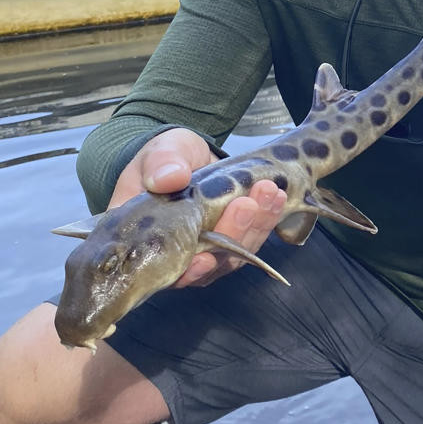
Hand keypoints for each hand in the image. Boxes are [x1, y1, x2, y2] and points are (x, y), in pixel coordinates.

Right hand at [109, 128, 285, 285]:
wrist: (188, 158)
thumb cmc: (165, 159)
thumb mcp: (159, 152)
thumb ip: (161, 164)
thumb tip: (171, 178)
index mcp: (145, 240)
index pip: (161, 267)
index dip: (185, 270)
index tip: (205, 257)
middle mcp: (175, 255)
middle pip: (204, 263)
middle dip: (230, 235)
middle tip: (247, 205)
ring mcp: (204, 252)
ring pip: (231, 256)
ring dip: (254, 227)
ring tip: (269, 194)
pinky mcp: (227, 244)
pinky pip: (248, 242)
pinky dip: (264, 222)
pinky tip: (276, 199)